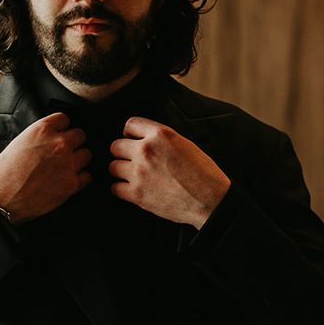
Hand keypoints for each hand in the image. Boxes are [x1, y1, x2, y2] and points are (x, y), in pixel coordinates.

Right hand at [0, 112, 90, 224]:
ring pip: (86, 154)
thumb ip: (39, 137)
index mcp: (42, 130)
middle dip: (72, 143)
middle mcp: (58, 144)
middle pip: (80, 135)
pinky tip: (68, 180)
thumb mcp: (18, 143)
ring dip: (78, 160)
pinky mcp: (72, 184)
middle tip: (63, 152)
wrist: (2, 199)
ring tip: (65, 167)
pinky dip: (80, 178)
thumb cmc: (4, 173)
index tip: (60, 134)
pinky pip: (87, 176)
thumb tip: (51, 137)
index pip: (64, 119)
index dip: (61, 128)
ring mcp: (68, 164)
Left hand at [108, 117, 229, 228]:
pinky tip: (132, 190)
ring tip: (133, 176)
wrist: (211, 200)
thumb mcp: (186, 144)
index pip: (130, 124)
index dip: (131, 134)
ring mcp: (139, 172)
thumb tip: (146, 140)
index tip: (134, 142)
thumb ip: (162, 139)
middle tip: (134, 161)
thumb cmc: (204, 174)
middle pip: (116, 146)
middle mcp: (146, 150)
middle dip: (124, 153)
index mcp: (161, 134)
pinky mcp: (137, 194)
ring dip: (121, 171)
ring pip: (113, 166)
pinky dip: (121, 189)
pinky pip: (114, 188)